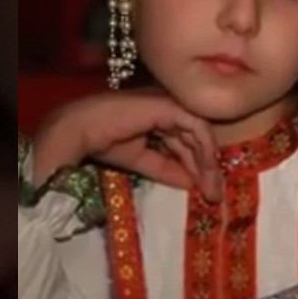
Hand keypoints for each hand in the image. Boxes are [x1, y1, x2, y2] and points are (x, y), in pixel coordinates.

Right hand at [33, 88, 221, 200]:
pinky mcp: (170, 104)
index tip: (207, 191)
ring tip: (211, 189)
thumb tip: (191, 184)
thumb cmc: (104, 141)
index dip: (199, 165)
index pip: (188, 140)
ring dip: (208, 162)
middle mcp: (170, 106)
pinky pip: (197, 126)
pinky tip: (205, 170)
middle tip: (214, 196)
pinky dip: (204, 148)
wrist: (82, 130)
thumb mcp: (142, 161)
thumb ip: (166, 170)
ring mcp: (171, 102)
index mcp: (162, 115)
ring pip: (201, 132)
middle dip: (208, 168)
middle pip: (197, 138)